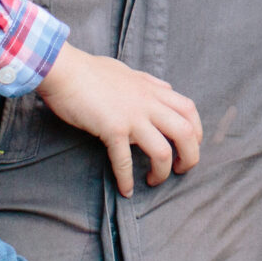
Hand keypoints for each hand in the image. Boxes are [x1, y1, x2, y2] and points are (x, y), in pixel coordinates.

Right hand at [37, 43, 202, 195]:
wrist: (64, 70)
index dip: (197, 131)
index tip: (191, 146)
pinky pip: (124, 160)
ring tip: (153, 181)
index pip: (189, 109)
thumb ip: (147, 82)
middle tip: (181, 170)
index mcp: (152, 90)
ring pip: (163, 151)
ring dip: (162, 172)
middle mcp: (147, 103)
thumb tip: (163, 88)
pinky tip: (126, 190)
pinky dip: (126, 179)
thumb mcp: (127, 71)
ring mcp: (132, 116)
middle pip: (186, 132)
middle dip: (190, 156)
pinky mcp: (112, 128)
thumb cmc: (89, 70)